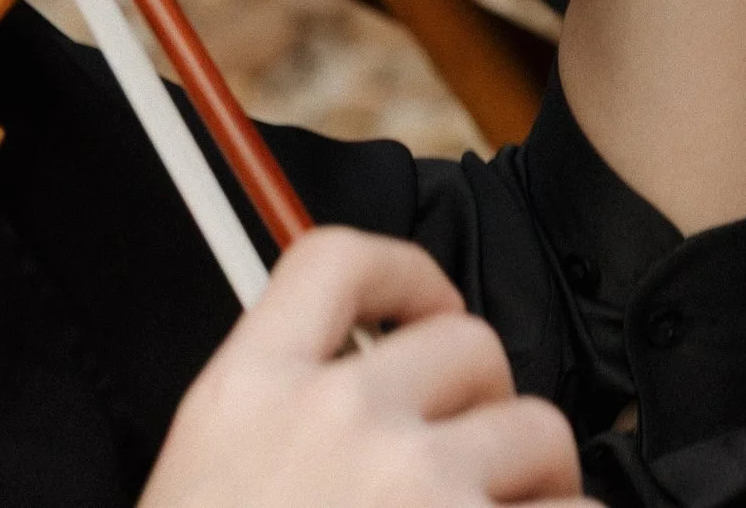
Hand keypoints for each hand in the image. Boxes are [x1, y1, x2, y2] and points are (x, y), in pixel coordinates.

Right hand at [139, 231, 579, 507]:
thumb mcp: (208, 499)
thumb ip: (282, 444)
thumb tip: (384, 418)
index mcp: (242, 399)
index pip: (333, 262)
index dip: (401, 273)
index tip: (426, 313)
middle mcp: (333, 416)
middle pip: (467, 345)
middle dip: (484, 409)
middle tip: (472, 480)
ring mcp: (412, 480)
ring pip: (536, 430)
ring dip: (536, 487)